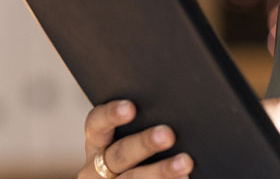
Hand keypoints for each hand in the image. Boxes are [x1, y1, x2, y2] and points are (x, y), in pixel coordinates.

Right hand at [78, 100, 193, 178]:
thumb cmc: (137, 153)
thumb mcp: (128, 139)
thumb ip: (143, 124)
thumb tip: (170, 110)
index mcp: (97, 142)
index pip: (97, 123)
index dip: (111, 114)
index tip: (130, 108)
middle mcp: (95, 167)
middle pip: (119, 153)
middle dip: (144, 143)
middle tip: (167, 134)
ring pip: (132, 178)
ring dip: (160, 171)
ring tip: (184, 163)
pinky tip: (184, 177)